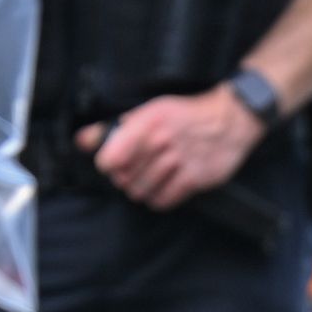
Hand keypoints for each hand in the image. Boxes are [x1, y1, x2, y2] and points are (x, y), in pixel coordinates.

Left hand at [80, 85, 268, 210]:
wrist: (230, 119)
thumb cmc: (185, 115)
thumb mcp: (149, 111)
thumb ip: (114, 128)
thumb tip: (82, 141)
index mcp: (147, 122)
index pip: (110, 158)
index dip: (107, 165)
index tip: (113, 163)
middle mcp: (161, 142)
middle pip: (124, 179)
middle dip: (124, 179)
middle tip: (134, 172)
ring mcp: (178, 161)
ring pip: (141, 192)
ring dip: (141, 190)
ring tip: (149, 179)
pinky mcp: (194, 179)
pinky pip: (162, 201)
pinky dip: (158, 199)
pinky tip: (163, 187)